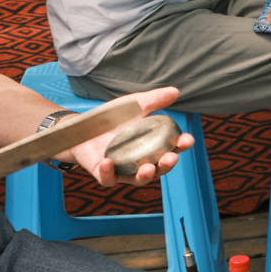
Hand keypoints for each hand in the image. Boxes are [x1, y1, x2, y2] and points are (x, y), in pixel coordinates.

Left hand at [66, 87, 193, 187]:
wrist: (83, 126)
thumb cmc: (113, 118)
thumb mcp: (134, 106)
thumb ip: (153, 100)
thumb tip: (175, 91)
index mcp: (152, 146)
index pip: (171, 148)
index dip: (181, 146)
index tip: (187, 140)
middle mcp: (141, 161)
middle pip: (159, 168)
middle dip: (167, 165)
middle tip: (171, 158)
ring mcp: (123, 170)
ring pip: (138, 179)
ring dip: (145, 176)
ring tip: (148, 168)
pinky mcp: (104, 174)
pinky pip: (108, 179)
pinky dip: (109, 173)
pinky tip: (108, 162)